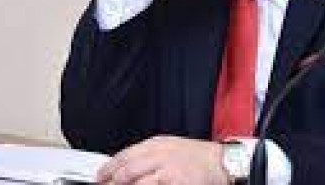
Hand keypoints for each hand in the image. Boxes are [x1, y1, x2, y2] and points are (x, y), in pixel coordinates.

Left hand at [96, 135, 228, 184]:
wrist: (224, 162)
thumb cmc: (201, 158)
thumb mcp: (173, 147)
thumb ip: (152, 154)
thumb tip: (130, 166)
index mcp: (158, 143)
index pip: (126, 154)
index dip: (109, 166)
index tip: (100, 176)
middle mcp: (160, 153)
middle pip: (127, 167)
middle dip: (110, 179)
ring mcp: (166, 168)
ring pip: (135, 179)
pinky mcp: (174, 181)